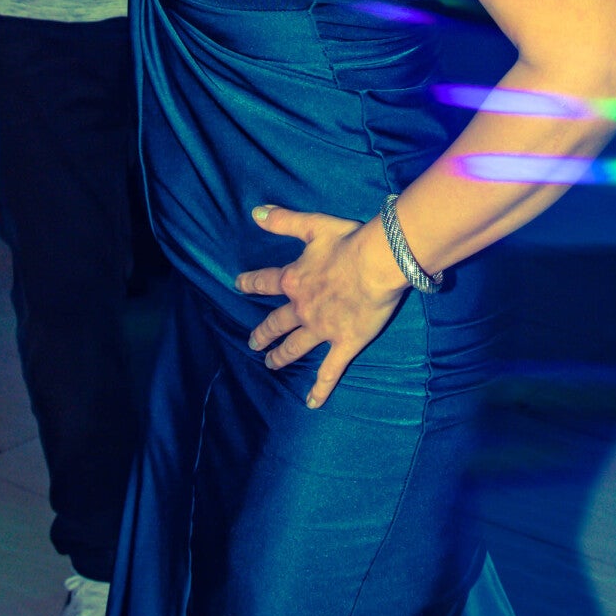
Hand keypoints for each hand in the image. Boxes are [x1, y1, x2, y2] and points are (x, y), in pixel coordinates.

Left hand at [235, 204, 405, 408]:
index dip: (250, 283)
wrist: (377, 263)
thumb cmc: (348, 242)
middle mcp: (302, 308)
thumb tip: (254, 212)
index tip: (238, 285)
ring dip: (282, 356)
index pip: (265, 282)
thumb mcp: (312, 225)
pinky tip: (312, 403)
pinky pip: (329, 370)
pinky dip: (321, 388)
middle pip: (277, 323)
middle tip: (252, 343)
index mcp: (295, 279)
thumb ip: (282, 220)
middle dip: (263, 333)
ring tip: (270, 364)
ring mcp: (322, 329)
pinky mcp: (344, 344)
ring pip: (296, 346)